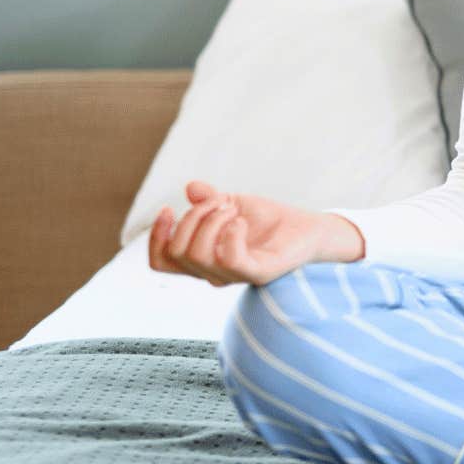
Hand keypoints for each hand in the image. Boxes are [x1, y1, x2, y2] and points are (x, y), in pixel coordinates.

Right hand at [147, 180, 329, 286]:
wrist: (308, 227)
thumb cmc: (268, 220)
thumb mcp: (231, 203)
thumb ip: (208, 199)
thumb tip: (191, 188)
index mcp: (202, 259)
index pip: (161, 261)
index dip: (156, 236)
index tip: (168, 208)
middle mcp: (213, 273)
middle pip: (178, 252)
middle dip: (192, 217)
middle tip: (221, 202)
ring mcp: (235, 276)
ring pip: (197, 255)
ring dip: (211, 221)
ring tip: (233, 209)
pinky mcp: (258, 274)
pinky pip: (229, 260)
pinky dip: (230, 233)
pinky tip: (242, 221)